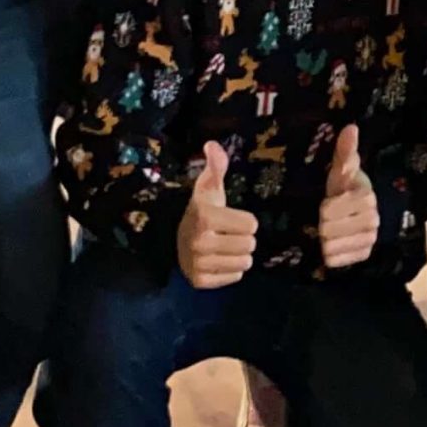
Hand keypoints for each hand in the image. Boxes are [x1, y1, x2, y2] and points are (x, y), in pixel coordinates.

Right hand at [176, 143, 257, 288]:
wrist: (174, 241)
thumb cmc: (202, 212)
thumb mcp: (209, 189)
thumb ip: (216, 166)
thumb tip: (212, 144)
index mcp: (205, 217)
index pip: (251, 225)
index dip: (245, 221)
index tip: (229, 218)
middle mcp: (200, 243)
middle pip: (250, 245)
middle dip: (243, 239)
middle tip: (227, 234)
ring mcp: (199, 264)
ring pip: (245, 263)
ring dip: (238, 255)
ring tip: (223, 247)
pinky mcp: (200, 282)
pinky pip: (235, 277)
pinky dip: (230, 271)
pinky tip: (217, 261)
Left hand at [316, 123, 378, 269]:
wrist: (355, 211)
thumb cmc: (343, 187)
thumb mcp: (341, 168)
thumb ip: (345, 150)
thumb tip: (351, 127)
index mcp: (366, 197)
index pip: (328, 211)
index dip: (324, 206)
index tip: (330, 201)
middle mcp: (372, 219)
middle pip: (327, 229)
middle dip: (323, 224)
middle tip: (331, 217)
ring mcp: (370, 239)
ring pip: (330, 246)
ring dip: (325, 239)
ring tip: (332, 230)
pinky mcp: (364, 255)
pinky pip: (335, 260)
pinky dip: (330, 254)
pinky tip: (335, 244)